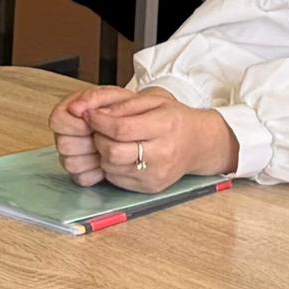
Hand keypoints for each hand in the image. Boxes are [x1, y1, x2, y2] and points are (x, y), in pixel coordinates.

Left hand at [52, 86, 234, 191]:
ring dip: (103, 153)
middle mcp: (162, 154)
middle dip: (98, 138)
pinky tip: (120, 154)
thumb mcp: (154, 100)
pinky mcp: (150, 187)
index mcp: (165, 126)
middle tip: (99, 129)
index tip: (89, 115)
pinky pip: (117, 179)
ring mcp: (156, 174)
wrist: (198, 144)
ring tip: (110, 141)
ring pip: (112, 167)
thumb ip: (123, 105)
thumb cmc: (174, 119)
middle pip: (113, 152)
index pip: (121, 129)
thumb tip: (91, 112)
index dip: (99, 122)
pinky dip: (111, 166)